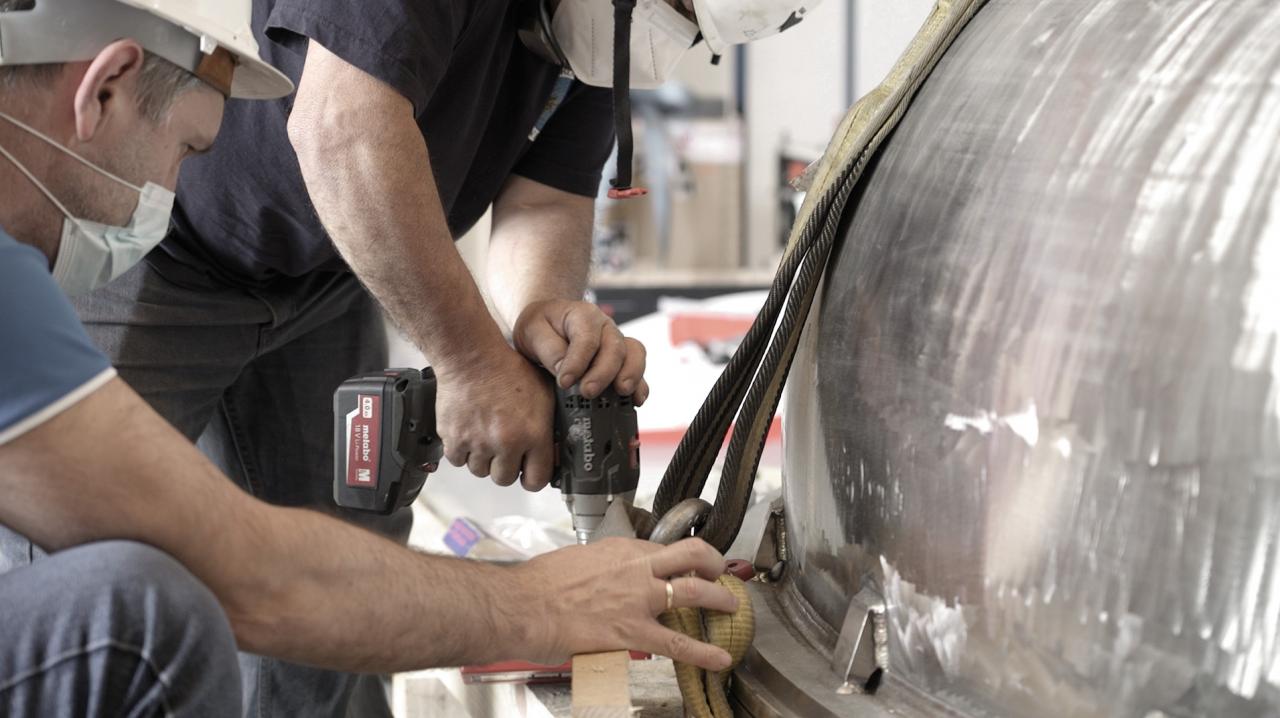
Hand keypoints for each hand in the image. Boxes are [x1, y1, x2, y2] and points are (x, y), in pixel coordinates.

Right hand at [435, 347, 554, 490]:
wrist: (472, 357)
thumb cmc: (508, 370)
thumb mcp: (545, 395)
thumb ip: (550, 426)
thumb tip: (556, 451)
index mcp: (533, 434)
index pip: (537, 480)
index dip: (532, 477)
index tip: (528, 472)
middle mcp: (506, 443)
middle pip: (505, 479)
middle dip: (506, 467)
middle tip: (504, 449)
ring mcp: (478, 443)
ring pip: (480, 471)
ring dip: (483, 459)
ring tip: (485, 437)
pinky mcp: (454, 439)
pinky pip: (457, 460)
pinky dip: (462, 451)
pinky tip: (469, 433)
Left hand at [513, 299, 649, 404]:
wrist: (548, 324)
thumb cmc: (540, 327)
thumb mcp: (532, 331)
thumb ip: (548, 349)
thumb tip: (564, 372)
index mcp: (583, 315)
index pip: (586, 338)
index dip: (577, 361)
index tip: (564, 382)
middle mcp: (605, 327)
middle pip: (614, 347)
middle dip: (603, 372)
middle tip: (588, 392)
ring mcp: (617, 342)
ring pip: (634, 354)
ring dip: (630, 374)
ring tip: (622, 392)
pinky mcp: (622, 359)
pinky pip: (638, 368)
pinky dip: (640, 384)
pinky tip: (636, 400)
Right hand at [513, 538, 738, 670]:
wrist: (519, 607)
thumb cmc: (536, 586)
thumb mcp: (574, 560)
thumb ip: (599, 566)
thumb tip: (605, 576)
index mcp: (619, 550)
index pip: (662, 548)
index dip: (680, 558)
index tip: (687, 565)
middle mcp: (634, 569)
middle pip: (691, 555)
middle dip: (713, 564)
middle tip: (721, 574)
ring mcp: (637, 599)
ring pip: (695, 592)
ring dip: (721, 600)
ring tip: (732, 608)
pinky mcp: (631, 632)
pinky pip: (677, 642)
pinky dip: (704, 652)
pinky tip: (720, 658)